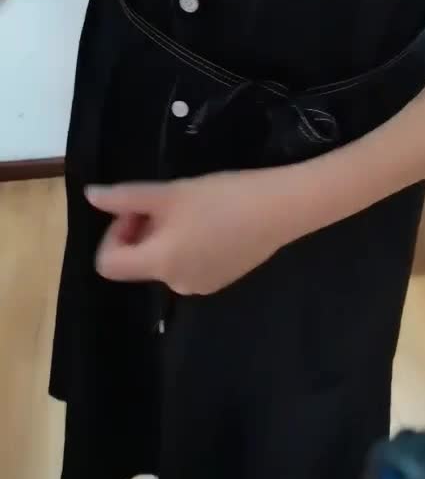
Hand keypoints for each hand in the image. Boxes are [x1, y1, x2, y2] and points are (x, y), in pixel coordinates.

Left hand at [86, 169, 289, 294]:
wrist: (280, 209)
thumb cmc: (221, 197)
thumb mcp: (170, 193)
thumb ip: (125, 197)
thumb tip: (90, 197)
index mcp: (159, 264)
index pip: (107, 264)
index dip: (113, 234)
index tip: (138, 210)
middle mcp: (176, 284)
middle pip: (137, 262)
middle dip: (143, 231)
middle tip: (170, 202)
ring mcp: (201, 286)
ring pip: (164, 261)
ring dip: (166, 237)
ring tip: (194, 211)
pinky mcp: (222, 280)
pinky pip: (188, 265)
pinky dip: (188, 246)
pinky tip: (214, 223)